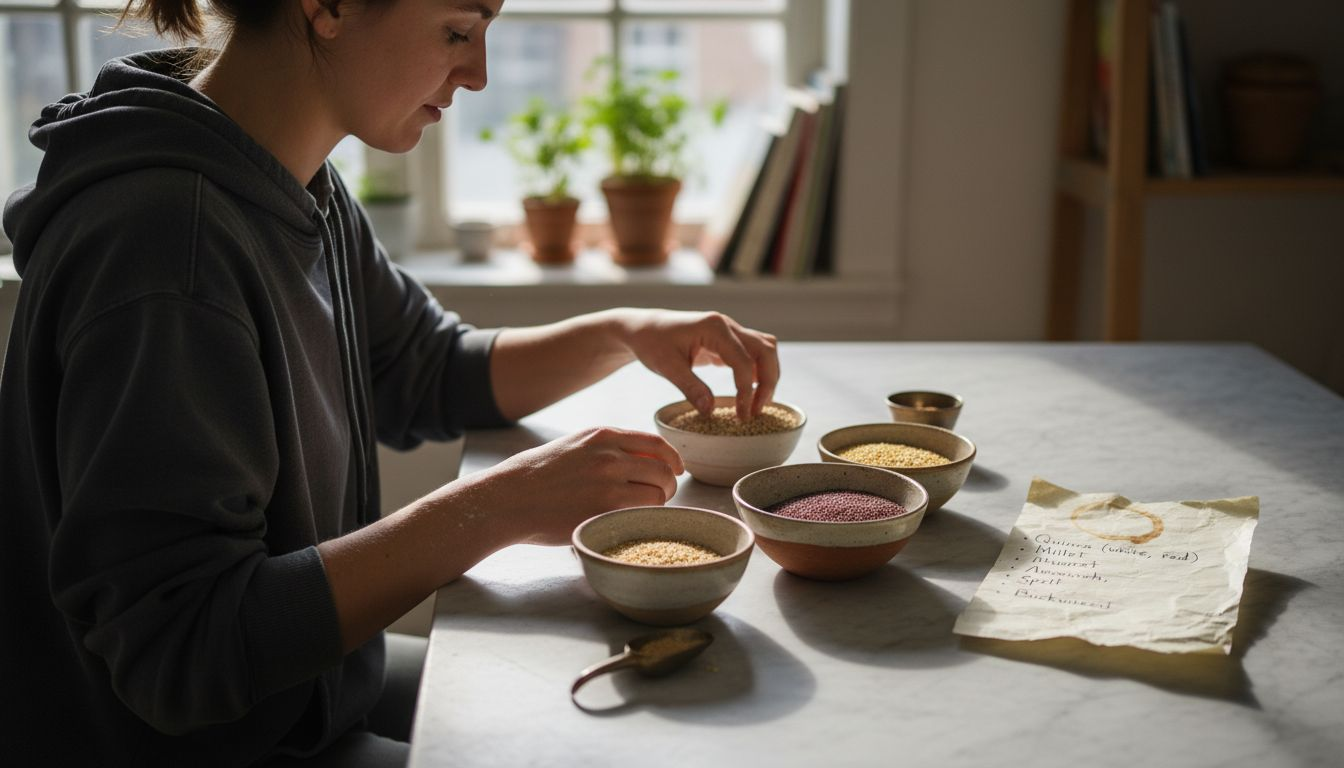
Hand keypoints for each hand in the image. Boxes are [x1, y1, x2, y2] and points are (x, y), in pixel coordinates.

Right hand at [458, 427, 683, 545]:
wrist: (508, 498)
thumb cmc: (536, 476)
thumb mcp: (573, 446)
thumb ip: (605, 448)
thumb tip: (639, 459)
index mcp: (602, 435)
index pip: (656, 443)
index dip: (672, 458)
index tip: (676, 470)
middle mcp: (609, 454)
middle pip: (663, 469)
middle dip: (668, 486)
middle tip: (661, 498)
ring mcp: (608, 482)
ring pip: (657, 493)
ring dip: (658, 505)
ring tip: (644, 513)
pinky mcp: (604, 510)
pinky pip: (642, 514)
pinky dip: (644, 519)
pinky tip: (634, 523)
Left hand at [614, 309, 779, 417]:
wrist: (643, 328)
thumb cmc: (651, 343)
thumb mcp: (667, 367)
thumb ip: (690, 387)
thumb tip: (711, 411)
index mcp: (714, 328)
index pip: (744, 361)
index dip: (747, 391)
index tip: (741, 415)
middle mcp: (727, 325)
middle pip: (766, 351)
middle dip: (768, 383)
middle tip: (756, 411)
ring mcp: (729, 330)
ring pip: (765, 349)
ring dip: (768, 376)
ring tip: (757, 404)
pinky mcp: (727, 340)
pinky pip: (753, 353)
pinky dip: (758, 372)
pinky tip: (750, 392)